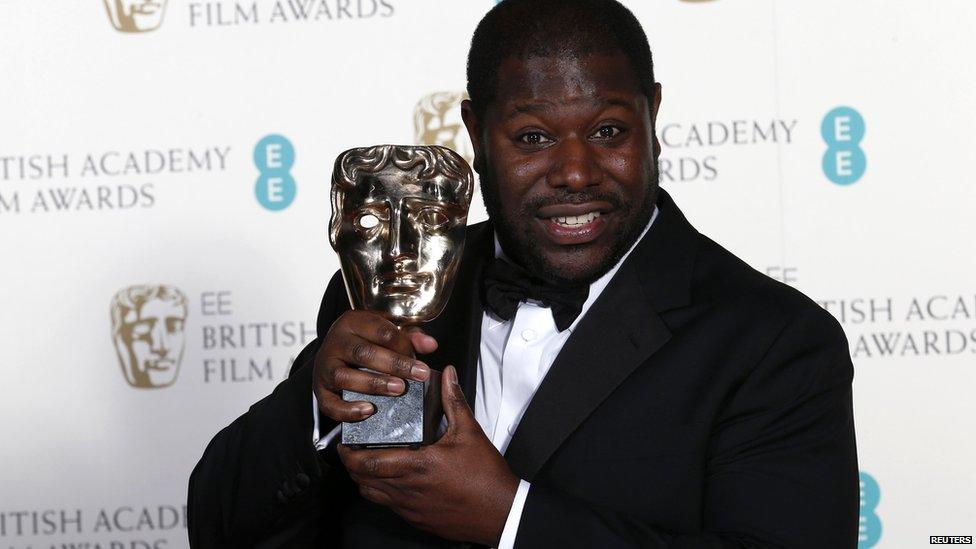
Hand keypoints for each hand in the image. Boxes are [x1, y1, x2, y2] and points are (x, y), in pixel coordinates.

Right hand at [314, 310, 437, 421]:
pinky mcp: (320, 390)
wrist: (334, 354)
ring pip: (345, 376)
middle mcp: (335, 342)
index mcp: (353, 322)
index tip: (422, 363)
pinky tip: (369, 411)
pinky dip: (348, 410)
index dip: (403, 346)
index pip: (380, 331)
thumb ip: (410, 338)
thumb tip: (430, 345)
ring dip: (373, 384)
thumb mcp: (386, 333)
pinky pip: (330, 403)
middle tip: (418, 375)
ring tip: (398, 389)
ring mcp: (325, 366)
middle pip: (363, 352)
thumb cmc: (366, 342)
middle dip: (394, 365)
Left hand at [339, 366, 518, 545]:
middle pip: (364, 481)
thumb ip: (453, 401)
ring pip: (374, 496)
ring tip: (368, 464)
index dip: (350, 455)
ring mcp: (411, 508)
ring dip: (365, 480)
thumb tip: (447, 376)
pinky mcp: (417, 519)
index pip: (369, 464)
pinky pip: (390, 506)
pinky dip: (383, 493)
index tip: (345, 443)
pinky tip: (392, 480)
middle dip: (352, 466)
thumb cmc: (486, 477)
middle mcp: (409, 490)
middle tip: (351, 451)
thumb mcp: (470, 433)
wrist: (501, 512)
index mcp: (418, 466)